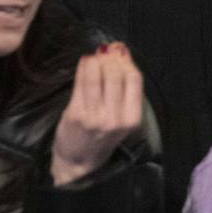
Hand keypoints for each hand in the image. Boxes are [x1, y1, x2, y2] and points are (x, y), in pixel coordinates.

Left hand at [50, 43, 143, 186]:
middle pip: (117, 75)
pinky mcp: (76, 114)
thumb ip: (124, 88)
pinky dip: (84, 68)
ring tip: (94, 56)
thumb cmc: (101, 136)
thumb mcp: (122, 117)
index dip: (127, 61)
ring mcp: (95, 116)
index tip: (120, 51)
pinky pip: (82, 83)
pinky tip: (85, 62)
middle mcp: (115, 118)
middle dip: (111, 58)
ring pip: (99, 77)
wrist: (78, 161)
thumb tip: (121, 52)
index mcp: (132, 118)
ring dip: (96, 61)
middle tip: (106, 51)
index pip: (134, 79)